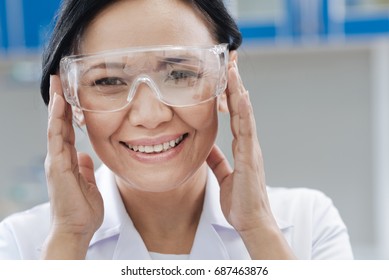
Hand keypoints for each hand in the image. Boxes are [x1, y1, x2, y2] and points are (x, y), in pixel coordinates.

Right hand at [42, 75, 103, 258]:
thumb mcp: (88, 183)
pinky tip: (59, 104)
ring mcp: (56, 161)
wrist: (76, 229)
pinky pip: (56, 138)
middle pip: (58, 124)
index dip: (67, 111)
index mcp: (67, 161)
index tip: (69, 93)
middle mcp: (59, 158)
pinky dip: (57, 119)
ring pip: (55, 126)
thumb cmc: (82, 210)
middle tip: (58, 79)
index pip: (65, 130)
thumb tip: (85, 155)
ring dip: (56, 104)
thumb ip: (85, 168)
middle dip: (59, 101)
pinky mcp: (57, 166)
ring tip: (57, 83)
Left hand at [207, 60, 294, 258]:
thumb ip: (216, 159)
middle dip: (235, 83)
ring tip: (233, 69)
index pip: (235, 113)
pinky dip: (244, 112)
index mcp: (241, 146)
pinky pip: (246, 130)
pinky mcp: (250, 158)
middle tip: (231, 60)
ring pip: (245, 114)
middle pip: (242, 107)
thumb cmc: (239, 200)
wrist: (251, 222)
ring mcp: (251, 149)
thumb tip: (205, 146)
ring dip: (239, 90)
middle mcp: (248, 143)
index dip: (230, 93)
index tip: (224, 73)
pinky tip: (241, 96)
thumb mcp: (223, 174)